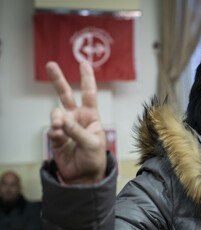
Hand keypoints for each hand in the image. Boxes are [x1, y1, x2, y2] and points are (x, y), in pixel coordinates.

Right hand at [46, 61, 105, 183]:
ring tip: (61, 129)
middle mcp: (77, 118)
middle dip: (58, 80)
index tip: (84, 64)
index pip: (89, 94)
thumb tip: (62, 119)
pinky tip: (59, 136)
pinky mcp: (56, 136)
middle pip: (65, 95)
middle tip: (50, 65)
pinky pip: (52, 129)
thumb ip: (78, 131)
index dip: (87, 79)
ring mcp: (65, 126)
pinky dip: (55, 132)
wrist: (83, 175)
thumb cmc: (94, 157)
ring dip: (57, 119)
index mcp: (91, 116)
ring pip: (56, 113)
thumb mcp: (92, 143)